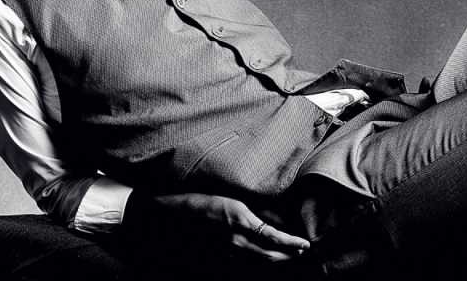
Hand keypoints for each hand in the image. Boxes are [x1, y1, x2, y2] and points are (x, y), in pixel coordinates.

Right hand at [148, 192, 310, 262]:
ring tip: (287, 257)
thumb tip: (273, 219)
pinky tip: (261, 261)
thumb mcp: (227, 198)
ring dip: (274, 262)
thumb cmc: (194, 201)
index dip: (291, 243)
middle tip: (301, 253)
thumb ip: (251, 210)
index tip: (304, 244)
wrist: (162, 219)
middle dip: (288, 256)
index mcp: (239, 221)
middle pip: (269, 257)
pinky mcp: (215, 263)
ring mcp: (224, 255)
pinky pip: (242, 267)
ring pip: (257, 265)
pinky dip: (256, 266)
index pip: (273, 237)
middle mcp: (234, 242)